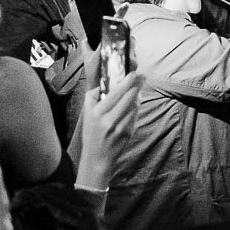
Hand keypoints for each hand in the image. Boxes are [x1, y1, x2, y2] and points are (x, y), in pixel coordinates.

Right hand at [77, 71, 142, 190]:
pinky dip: (136, 108)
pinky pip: (135, 115)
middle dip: (137, 84)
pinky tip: (134, 104)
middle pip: (129, 97)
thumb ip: (94, 94)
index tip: (134, 72)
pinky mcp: (128, 133)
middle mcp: (109, 120)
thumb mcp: (87, 112)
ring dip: (138, 95)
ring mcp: (120, 127)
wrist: (97, 156)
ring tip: (137, 89)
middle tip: (142, 76)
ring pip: (134, 106)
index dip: (128, 81)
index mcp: (98, 112)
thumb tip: (105, 80)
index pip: (116, 93)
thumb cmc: (92, 132)